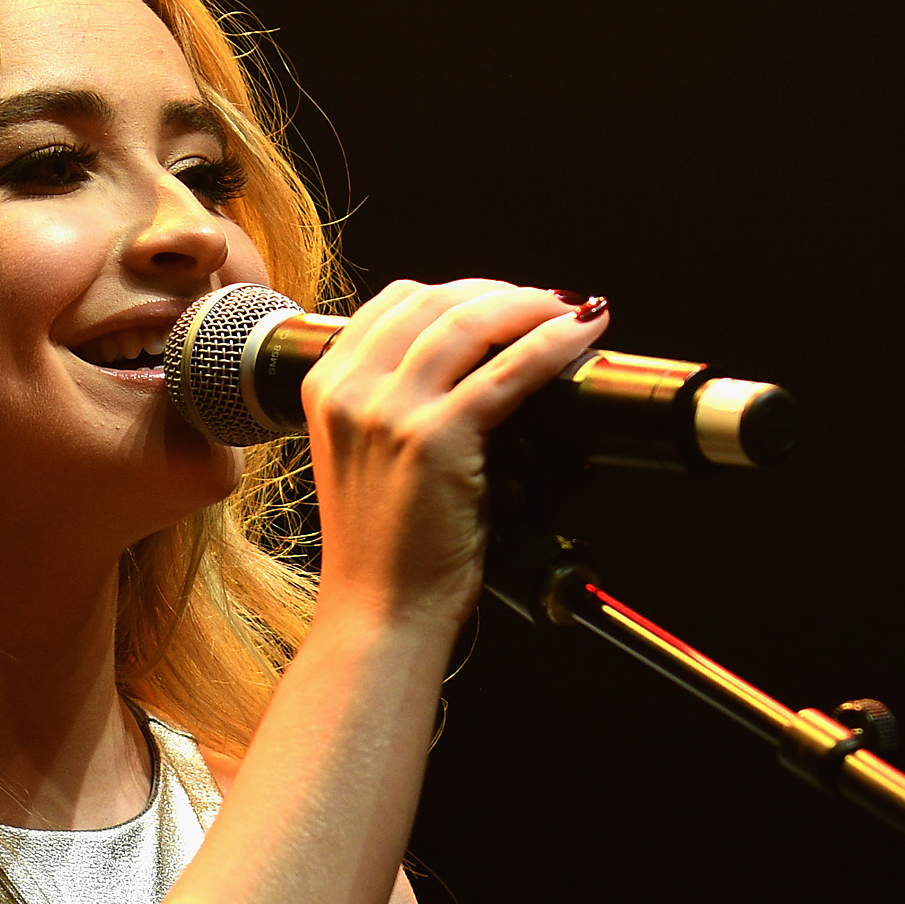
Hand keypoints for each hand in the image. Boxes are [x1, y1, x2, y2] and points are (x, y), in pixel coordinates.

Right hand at [300, 280, 609, 634]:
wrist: (379, 613)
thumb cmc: (383, 550)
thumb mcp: (366, 457)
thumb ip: (394, 404)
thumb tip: (472, 367)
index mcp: (325, 386)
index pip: (396, 301)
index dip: (460, 291)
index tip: (503, 301)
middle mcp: (350, 389)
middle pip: (435, 300)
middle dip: (501, 293)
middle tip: (549, 305)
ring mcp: (389, 411)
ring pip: (471, 322)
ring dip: (532, 307)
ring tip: (571, 314)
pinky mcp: (434, 439)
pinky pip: (508, 372)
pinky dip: (551, 345)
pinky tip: (579, 337)